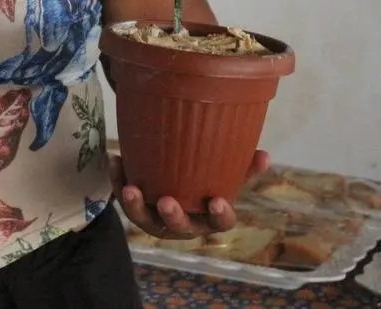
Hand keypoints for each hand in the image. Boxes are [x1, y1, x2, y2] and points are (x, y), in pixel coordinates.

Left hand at [113, 149, 270, 238]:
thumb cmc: (204, 186)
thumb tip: (264, 154)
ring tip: (130, 188)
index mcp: (208, 218)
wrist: (172, 187)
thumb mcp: (223, 178)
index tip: (218, 202)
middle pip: (178, 227)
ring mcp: (155, 220)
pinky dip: (117, 179)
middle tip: (167, 202)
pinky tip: (115, 159)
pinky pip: (123, 198)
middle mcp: (182, 224)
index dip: (220, 216)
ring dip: (136, 205)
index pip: (220, 224)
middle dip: (172, 216)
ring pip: (144, 219)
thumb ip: (242, 168)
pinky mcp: (135, 209)